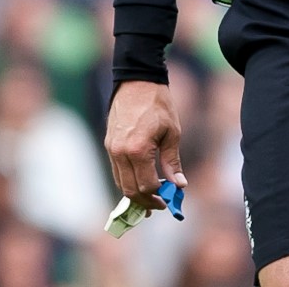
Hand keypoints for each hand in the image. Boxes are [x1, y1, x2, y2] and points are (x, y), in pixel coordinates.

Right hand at [104, 81, 186, 210]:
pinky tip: (138, 183)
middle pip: (130, 189)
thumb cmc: (159, 104)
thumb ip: (172, 161)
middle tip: (158, 206)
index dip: (158, 196)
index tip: (168, 200)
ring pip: (120, 182)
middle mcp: (120, 152)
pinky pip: (117, 170)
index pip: (147, 185)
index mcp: (138, 150)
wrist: (137, 81)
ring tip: (148, 200)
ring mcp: (112, 149)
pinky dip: (126, 181)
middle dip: (145, 201)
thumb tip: (179, 185)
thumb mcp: (172, 132)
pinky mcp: (109, 144)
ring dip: (133, 194)